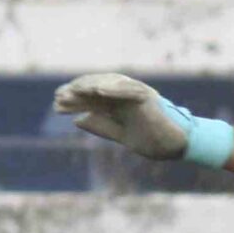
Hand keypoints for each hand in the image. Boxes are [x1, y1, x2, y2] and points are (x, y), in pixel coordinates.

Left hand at [53, 72, 231, 166]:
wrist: (177, 147)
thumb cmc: (153, 141)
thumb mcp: (121, 136)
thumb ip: (102, 127)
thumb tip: (78, 121)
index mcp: (119, 105)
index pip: (92, 100)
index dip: (74, 102)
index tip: (56, 106)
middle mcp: (125, 96)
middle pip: (96, 91)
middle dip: (76, 94)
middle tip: (58, 98)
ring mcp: (136, 95)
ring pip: (109, 86)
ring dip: (91, 87)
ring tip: (73, 92)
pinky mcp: (148, 97)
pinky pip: (129, 90)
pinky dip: (115, 89)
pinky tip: (98, 91)